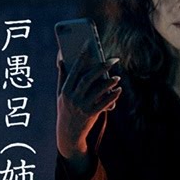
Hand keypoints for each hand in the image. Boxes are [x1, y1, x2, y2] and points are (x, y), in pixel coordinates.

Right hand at [56, 48, 120, 169]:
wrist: (68, 133)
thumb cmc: (65, 109)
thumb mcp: (60, 94)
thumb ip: (62, 77)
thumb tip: (61, 59)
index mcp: (65, 90)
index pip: (73, 71)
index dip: (80, 57)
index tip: (87, 45)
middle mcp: (73, 98)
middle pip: (88, 79)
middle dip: (101, 67)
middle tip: (113, 60)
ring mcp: (82, 106)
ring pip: (98, 91)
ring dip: (109, 82)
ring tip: (117, 77)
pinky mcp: (92, 114)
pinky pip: (104, 103)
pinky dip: (112, 96)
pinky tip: (118, 90)